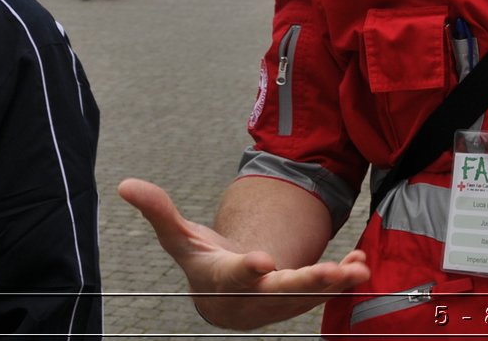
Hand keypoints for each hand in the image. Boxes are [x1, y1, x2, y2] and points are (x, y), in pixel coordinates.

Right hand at [118, 178, 368, 329]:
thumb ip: (160, 212)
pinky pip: (322, 293)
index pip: (231, 276)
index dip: (246, 270)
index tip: (262, 262)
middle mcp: (250, 296)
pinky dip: (342, 279)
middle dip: (304, 282)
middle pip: (278, 292)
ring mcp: (277, 302)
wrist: (223, 302)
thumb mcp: (180, 238)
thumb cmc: (202, 262)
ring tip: (358, 269)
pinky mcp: (298, 300)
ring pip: (307, 296)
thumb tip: (126, 183)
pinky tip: (361, 264)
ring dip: (333, 283)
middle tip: (327, 273)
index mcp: (220, 279)